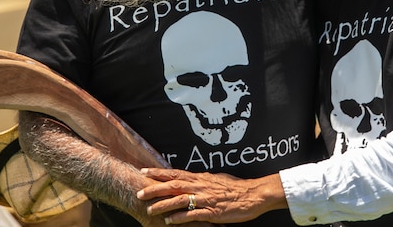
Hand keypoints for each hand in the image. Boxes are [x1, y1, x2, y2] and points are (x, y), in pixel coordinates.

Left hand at [136, 169, 286, 224]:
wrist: (253, 195)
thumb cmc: (236, 187)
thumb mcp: (217, 179)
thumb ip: (203, 180)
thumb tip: (194, 179)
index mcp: (200, 178)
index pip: (175, 173)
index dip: (158, 172)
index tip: (143, 171)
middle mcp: (200, 186)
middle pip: (173, 185)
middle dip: (154, 189)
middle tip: (139, 192)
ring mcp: (205, 199)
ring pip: (179, 200)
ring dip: (163, 205)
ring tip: (150, 209)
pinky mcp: (211, 212)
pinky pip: (192, 215)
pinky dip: (179, 218)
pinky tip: (169, 221)